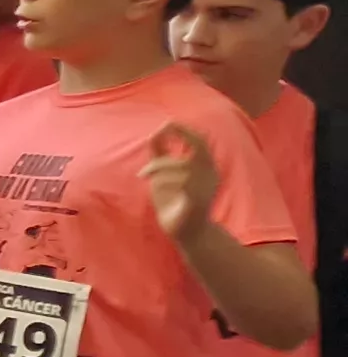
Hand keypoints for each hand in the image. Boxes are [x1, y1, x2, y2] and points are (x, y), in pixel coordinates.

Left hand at [144, 123, 223, 243]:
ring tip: (145, 174)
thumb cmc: (174, 201)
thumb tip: (155, 133)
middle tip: (161, 130)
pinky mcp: (198, 202)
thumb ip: (161, 155)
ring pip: (185, 166)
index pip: (201, 141)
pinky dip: (165, 180)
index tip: (167, 123)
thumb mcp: (164, 174)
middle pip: (200, 146)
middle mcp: (211, 174)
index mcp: (205, 167)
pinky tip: (153, 184)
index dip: (184, 129)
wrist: (185, 233)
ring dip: (160, 166)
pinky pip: (184, 184)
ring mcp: (207, 188)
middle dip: (181, 135)